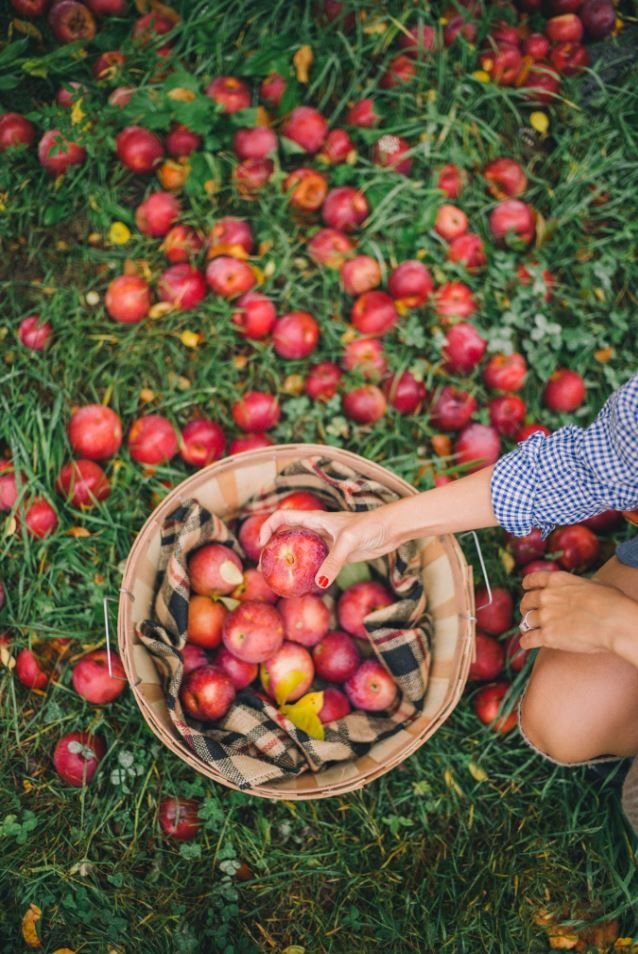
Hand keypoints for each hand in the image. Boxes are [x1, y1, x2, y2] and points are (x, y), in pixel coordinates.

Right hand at [258, 508, 398, 588]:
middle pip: (286, 536)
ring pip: (300, 551)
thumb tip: (319, 583)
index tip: (262, 545)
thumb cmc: (370, 527)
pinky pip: (316, 565)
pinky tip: (304, 585)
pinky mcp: (336, 555)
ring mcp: (326, 543)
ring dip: (288, 562)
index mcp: (314, 519)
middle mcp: (316, 529)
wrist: (391, 530)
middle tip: (264, 569)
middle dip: (272, 549)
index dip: (267, 528)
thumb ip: (333, 562)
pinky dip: (306, 573)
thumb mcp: (349, 542)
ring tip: (278, 579)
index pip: (282, 517)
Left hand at [519, 570, 637, 654]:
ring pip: (526, 621)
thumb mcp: (596, 584)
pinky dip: (526, 642)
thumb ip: (584, 585)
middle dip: (526, 607)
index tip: (526, 588)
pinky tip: (526, 644)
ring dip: (527, 626)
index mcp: (557, 581)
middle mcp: (547, 596)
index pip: (534, 579)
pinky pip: (528, 639)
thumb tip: (590, 586)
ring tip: (529, 630)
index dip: (528, 585)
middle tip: (529, 613)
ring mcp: (545, 616)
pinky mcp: (547, 636)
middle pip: (526, 601)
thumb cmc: (611, 602)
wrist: (613, 621)